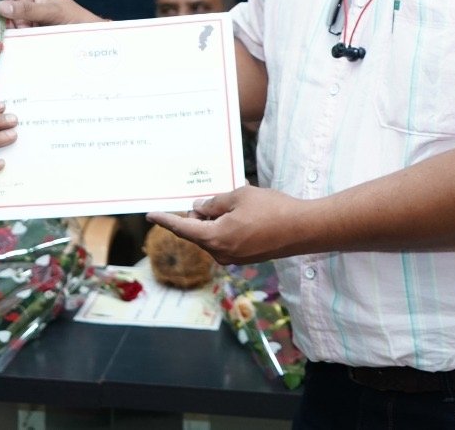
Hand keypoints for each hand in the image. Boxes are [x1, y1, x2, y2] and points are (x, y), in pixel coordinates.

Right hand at [0, 0, 101, 27]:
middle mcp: (26, 3)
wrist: (88, 37)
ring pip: (4, 20)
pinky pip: (11, 33)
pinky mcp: (27, 33)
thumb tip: (2, 6)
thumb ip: (27, 9)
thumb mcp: (51, 11)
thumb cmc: (74, 17)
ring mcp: (26, 19)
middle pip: (2, 4)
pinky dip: (2, 37)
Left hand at [147, 186, 311, 263]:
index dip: (166, 220)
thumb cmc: (271, 209)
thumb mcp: (238, 196)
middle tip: (214, 198)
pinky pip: (227, 240)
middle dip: (200, 216)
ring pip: (213, 236)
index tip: (150, 215)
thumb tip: (199, 210)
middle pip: (198, 232)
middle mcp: (222, 253)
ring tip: (237, 204)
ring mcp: (235, 258)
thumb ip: (214, 203)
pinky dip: (227, 227)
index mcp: (215, 238)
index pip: (183, 228)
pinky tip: (244, 214)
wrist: (304, 229)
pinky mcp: (247, 257)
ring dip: (216, 220)